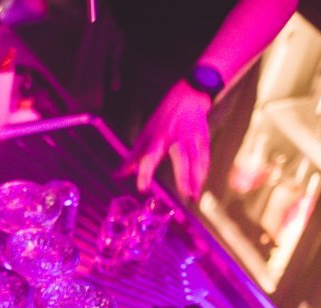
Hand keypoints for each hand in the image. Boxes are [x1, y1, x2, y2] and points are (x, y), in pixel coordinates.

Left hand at [123, 82, 212, 201]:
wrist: (189, 96)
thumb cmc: (163, 120)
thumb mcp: (145, 135)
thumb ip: (132, 158)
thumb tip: (116, 175)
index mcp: (158, 138)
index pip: (149, 157)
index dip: (145, 173)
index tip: (142, 188)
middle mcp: (176, 138)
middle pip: (180, 157)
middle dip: (183, 176)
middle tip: (184, 195)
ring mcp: (191, 137)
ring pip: (196, 158)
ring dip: (196, 178)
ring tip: (193, 196)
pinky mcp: (203, 138)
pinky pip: (204, 157)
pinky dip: (203, 172)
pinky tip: (199, 186)